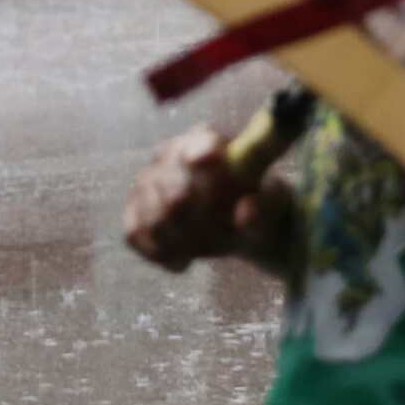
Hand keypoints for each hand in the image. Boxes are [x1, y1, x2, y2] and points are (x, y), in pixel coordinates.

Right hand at [123, 125, 288, 273]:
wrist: (239, 226)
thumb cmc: (258, 204)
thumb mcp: (271, 206)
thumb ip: (262, 206)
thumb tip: (246, 210)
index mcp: (209, 142)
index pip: (200, 142)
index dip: (200, 151)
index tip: (207, 160)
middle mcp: (171, 155)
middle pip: (166, 181)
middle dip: (187, 209)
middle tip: (208, 229)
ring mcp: (147, 183)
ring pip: (150, 214)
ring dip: (178, 238)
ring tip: (204, 247)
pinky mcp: (134, 213)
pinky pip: (134, 234)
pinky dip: (159, 253)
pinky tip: (183, 262)